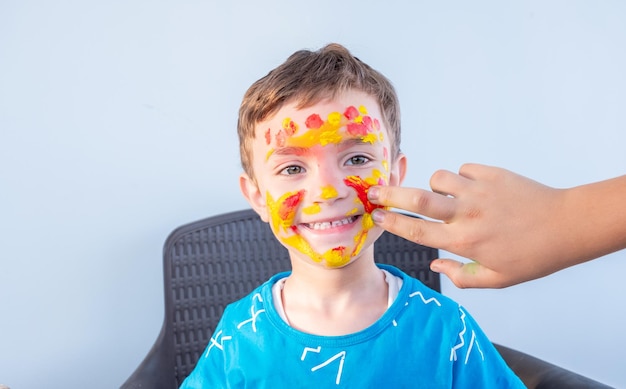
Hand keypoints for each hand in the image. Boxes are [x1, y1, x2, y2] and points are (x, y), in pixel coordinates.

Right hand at [368, 164, 625, 287]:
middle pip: (418, 199)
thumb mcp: (496, 278)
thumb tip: (435, 263)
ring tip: (447, 195)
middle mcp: (466, 214)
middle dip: (390, 194)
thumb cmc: (531, 257)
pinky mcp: (492, 174)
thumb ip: (461, 276)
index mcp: (464, 241)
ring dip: (436, 186)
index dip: (393, 223)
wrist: (566, 226)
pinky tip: (475, 188)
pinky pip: (464, 169)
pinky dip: (463, 177)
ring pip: (439, 178)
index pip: (417, 231)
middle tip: (375, 191)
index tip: (377, 216)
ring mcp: (478, 191)